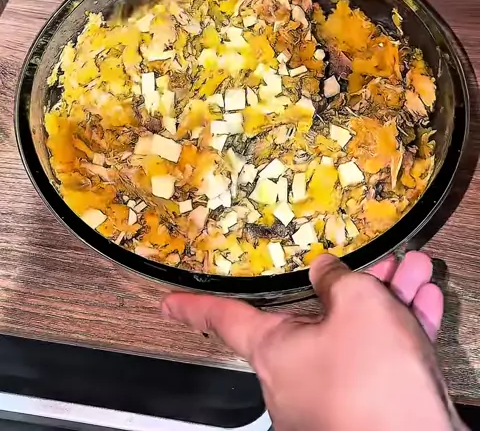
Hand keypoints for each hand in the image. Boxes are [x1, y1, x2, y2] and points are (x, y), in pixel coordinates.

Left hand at [163, 252, 460, 430]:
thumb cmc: (374, 384)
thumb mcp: (357, 305)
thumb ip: (337, 279)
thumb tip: (328, 272)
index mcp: (274, 352)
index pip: (223, 319)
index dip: (194, 308)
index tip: (168, 304)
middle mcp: (295, 379)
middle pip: (316, 318)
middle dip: (354, 289)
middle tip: (379, 267)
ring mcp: (330, 400)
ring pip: (354, 336)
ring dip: (387, 304)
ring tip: (413, 275)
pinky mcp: (366, 412)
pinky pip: (378, 361)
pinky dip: (400, 332)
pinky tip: (423, 306)